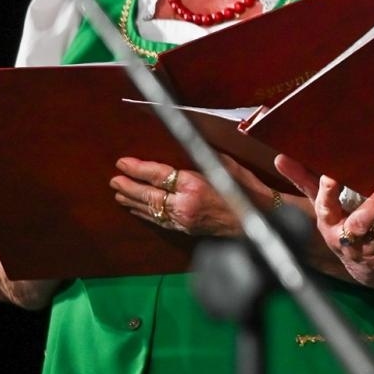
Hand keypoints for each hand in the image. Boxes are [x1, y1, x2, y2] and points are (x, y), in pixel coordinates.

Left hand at [111, 154, 280, 236]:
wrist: (259, 220)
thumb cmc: (246, 189)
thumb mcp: (226, 166)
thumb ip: (203, 158)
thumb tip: (187, 143)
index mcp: (195, 185)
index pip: (159, 175)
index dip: (138, 169)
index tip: (123, 162)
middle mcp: (185, 204)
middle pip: (149, 195)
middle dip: (129, 186)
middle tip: (114, 179)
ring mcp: (184, 220)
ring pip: (150, 210)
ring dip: (132, 201)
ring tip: (118, 193)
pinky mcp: (186, 230)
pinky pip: (159, 222)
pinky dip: (145, 214)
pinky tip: (137, 209)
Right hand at [275, 155, 373, 287]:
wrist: (368, 264)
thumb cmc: (343, 221)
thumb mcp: (324, 204)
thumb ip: (305, 180)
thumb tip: (279, 157)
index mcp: (328, 221)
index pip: (325, 206)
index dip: (327, 192)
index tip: (332, 176)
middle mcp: (346, 236)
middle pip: (359, 223)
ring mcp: (369, 247)